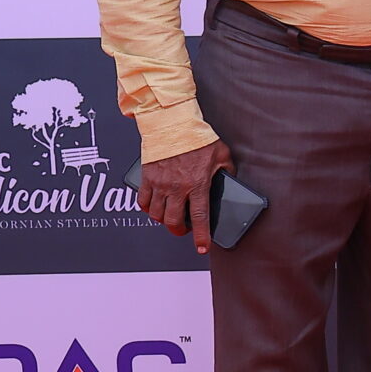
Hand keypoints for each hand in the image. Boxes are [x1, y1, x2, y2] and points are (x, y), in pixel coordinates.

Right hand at [139, 139, 234, 254]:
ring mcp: (159, 184)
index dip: (201, 236)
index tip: (202, 248)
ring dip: (163, 220)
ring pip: (156, 214)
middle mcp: (176, 187)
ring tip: (170, 217)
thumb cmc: (198, 138)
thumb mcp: (222, 155)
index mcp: (197, 184)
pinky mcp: (146, 178)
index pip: (199, 218)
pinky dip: (147, 208)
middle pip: (172, 221)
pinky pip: (142, 201)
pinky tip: (154, 207)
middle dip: (178, 230)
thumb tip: (229, 182)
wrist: (172, 123)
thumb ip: (226, 172)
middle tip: (183, 229)